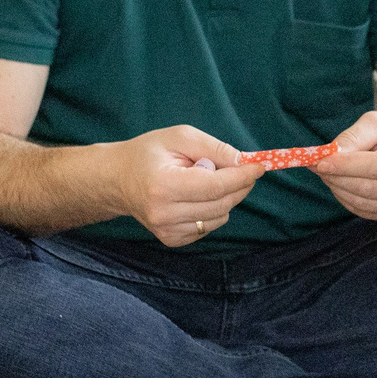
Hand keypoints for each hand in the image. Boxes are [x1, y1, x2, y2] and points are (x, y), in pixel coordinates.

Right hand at [123, 125, 258, 245]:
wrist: (117, 180)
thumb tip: (242, 162)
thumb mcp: (179, 137)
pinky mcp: (172, 240)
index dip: (241, 177)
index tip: (259, 166)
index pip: (215, 186)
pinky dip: (212, 210)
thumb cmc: (148, 153)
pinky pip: (208, 226)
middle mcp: (165, 214)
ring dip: (225, 197)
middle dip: (239, 185)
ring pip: (219, 217)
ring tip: (204, 179)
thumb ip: (213, 148)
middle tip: (242, 169)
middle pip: (221, 204)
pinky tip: (195, 196)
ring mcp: (167, 231)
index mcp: (164, 186)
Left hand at [314, 110, 376, 222]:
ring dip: (338, 189)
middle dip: (338, 177)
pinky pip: (365, 212)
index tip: (322, 162)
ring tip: (327, 172)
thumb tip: (332, 154)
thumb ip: (356, 135)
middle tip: (317, 166)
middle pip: (369, 188)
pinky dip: (346, 199)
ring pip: (364, 203)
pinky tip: (339, 184)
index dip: (348, 166)